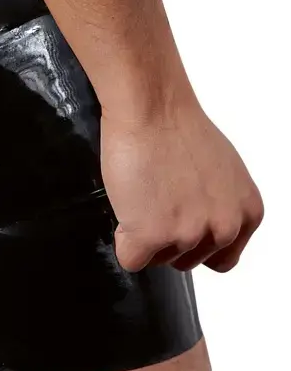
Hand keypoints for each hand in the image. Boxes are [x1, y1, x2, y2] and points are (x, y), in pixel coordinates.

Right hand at [101, 99, 263, 272]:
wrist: (152, 109)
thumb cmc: (178, 128)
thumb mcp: (224, 173)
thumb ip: (221, 205)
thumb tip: (204, 223)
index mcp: (247, 214)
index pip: (222, 258)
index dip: (195, 240)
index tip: (180, 219)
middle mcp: (224, 227)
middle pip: (186, 261)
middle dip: (166, 238)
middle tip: (156, 199)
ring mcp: (188, 234)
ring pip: (158, 260)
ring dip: (143, 235)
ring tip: (142, 194)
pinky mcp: (152, 235)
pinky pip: (130, 260)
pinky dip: (122, 241)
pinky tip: (126, 207)